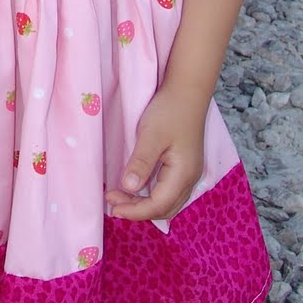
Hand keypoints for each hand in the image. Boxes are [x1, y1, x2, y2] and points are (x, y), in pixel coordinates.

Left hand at [105, 83, 207, 221]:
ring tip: (120, 198)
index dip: (135, 211)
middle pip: (164, 209)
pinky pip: (169, 192)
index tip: (112, 207)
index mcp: (183, 175)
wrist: (188, 91)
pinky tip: (137, 188)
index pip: (158, 205)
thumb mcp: (151, 135)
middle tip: (112, 203)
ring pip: (167, 202)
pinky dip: (152, 196)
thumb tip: (129, 188)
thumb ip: (141, 163)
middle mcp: (189, 179)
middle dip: (138, 211)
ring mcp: (189, 174)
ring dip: (144, 205)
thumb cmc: (169, 111)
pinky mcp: (185, 166)